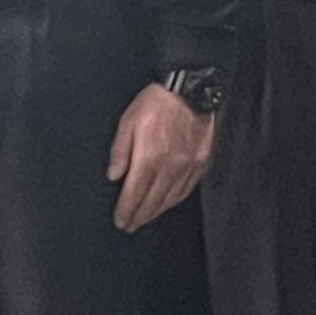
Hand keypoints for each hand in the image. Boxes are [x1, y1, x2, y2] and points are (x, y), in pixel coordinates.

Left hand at [105, 81, 213, 231]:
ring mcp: (187, 166)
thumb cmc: (156, 102)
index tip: (121, 221)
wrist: (190, 88)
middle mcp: (169, 167)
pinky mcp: (201, 161)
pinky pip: (186, 188)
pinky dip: (175, 200)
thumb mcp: (128, 122)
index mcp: (149, 158)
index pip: (134, 194)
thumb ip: (120, 151)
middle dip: (139, 216)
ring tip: (146, 218)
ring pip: (170, 198)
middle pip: (152, 201)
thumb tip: (114, 176)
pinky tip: (168, 203)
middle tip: (130, 226)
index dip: (126, 210)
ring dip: (156, 212)